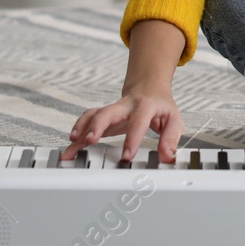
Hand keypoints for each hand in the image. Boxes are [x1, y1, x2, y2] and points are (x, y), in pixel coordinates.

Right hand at [64, 84, 183, 164]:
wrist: (148, 89)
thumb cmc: (160, 106)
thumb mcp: (173, 120)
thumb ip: (171, 138)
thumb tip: (167, 156)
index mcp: (145, 106)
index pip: (138, 121)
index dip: (132, 138)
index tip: (127, 156)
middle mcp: (125, 106)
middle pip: (108, 112)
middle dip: (97, 126)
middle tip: (90, 141)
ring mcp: (112, 110)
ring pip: (93, 114)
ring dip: (82, 127)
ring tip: (74, 143)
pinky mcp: (103, 116)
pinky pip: (87, 121)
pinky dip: (77, 132)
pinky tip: (71, 146)